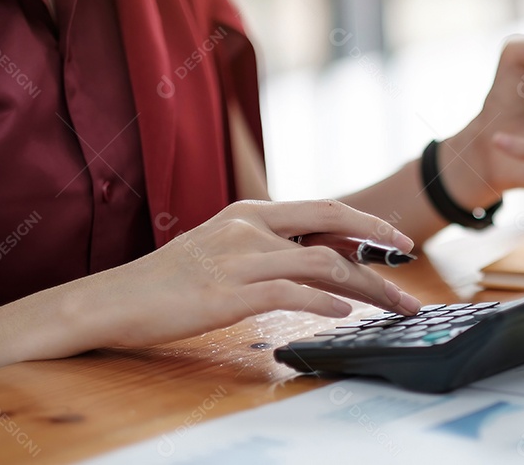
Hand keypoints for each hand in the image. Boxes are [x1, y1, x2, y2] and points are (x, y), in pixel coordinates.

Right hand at [64, 200, 422, 349]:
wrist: (113, 300)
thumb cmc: (171, 279)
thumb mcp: (225, 247)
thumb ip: (271, 246)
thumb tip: (323, 258)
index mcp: (252, 212)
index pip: (325, 209)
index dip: (368, 223)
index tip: (398, 240)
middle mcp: (250, 227)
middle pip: (334, 230)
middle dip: (380, 250)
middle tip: (409, 276)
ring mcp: (239, 258)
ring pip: (322, 266)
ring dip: (366, 288)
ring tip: (391, 307)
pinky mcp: (228, 292)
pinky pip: (289, 294)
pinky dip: (324, 303)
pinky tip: (344, 314)